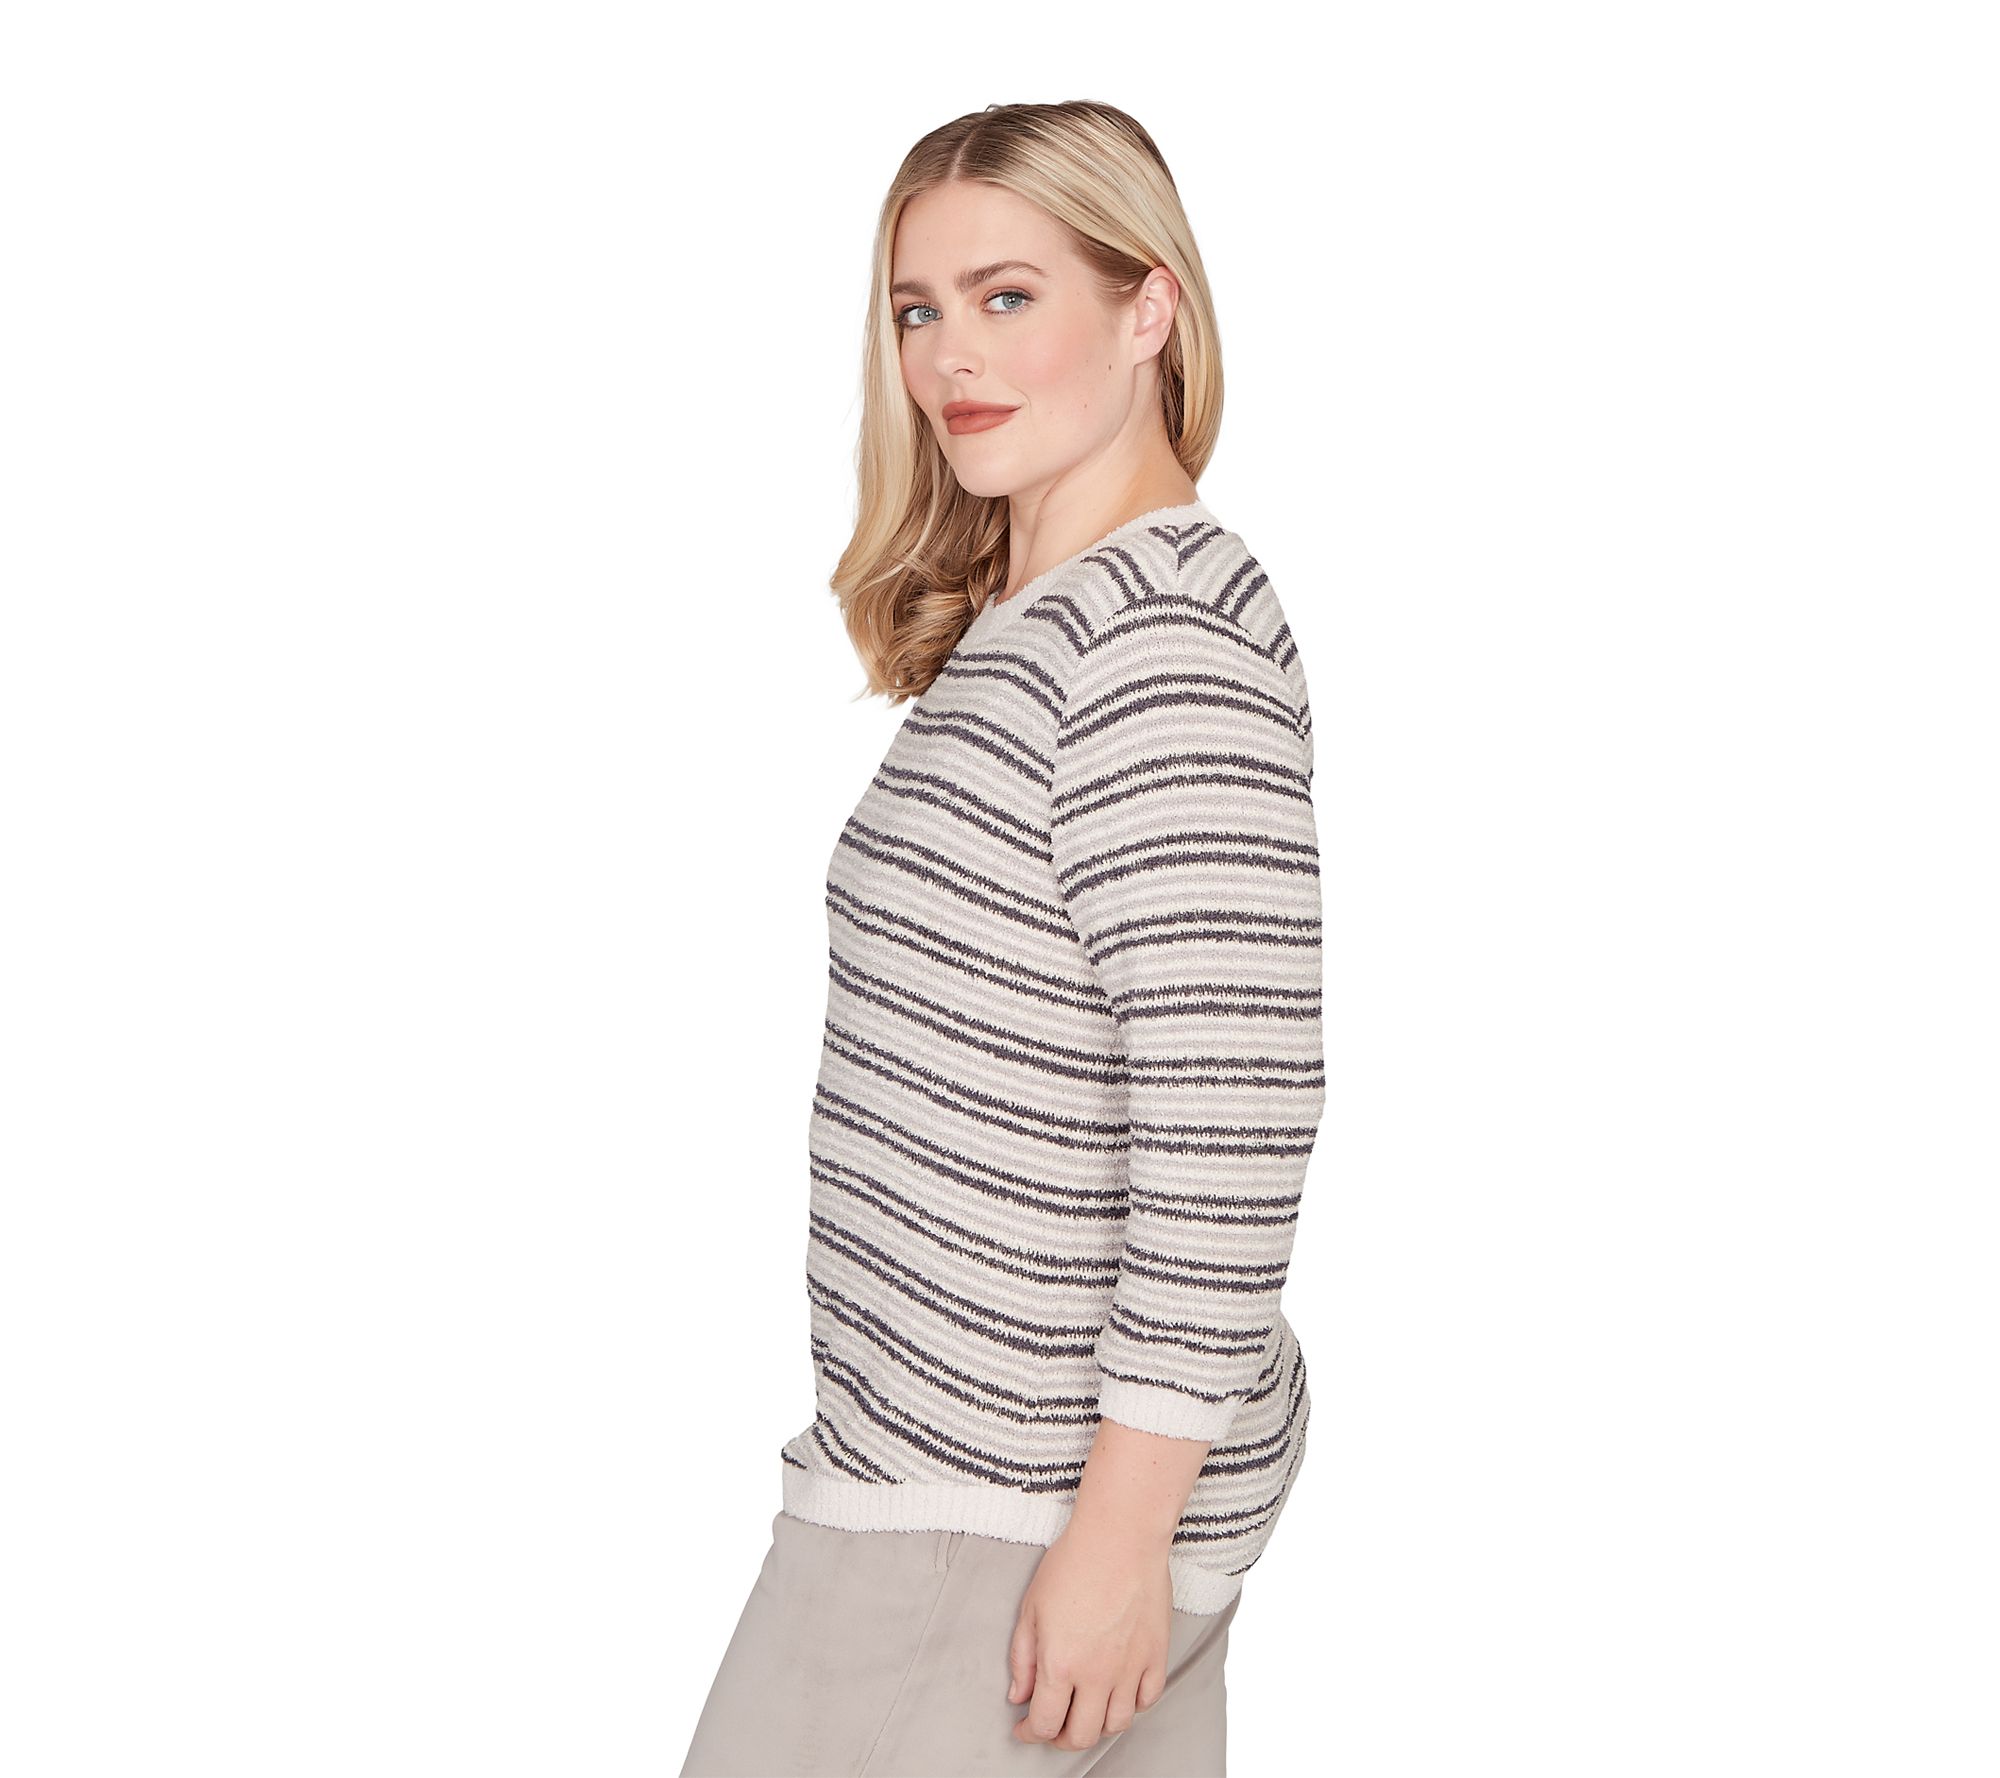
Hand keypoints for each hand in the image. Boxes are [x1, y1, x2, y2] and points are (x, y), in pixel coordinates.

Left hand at [1006, 1517, 1173, 1751]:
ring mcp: (1130, 1668)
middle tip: (1053, 1728)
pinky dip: (1132, 1706)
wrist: (1120, 1536)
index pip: (1045, 1723)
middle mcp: (1097, 1675)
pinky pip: (1147, 1700)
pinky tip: (1118, 1695)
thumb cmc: (1073, 1562)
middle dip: (1061, 1739)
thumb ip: (1023, 1658)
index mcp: (1060, 1664)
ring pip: (1116, 1724)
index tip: (1024, 1729)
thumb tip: (1020, 1696)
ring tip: (1085, 1713)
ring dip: (1097, 1727)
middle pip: (1081, 1735)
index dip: (1030, 1734)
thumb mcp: (1031, 1607)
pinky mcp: (1156, 1655)